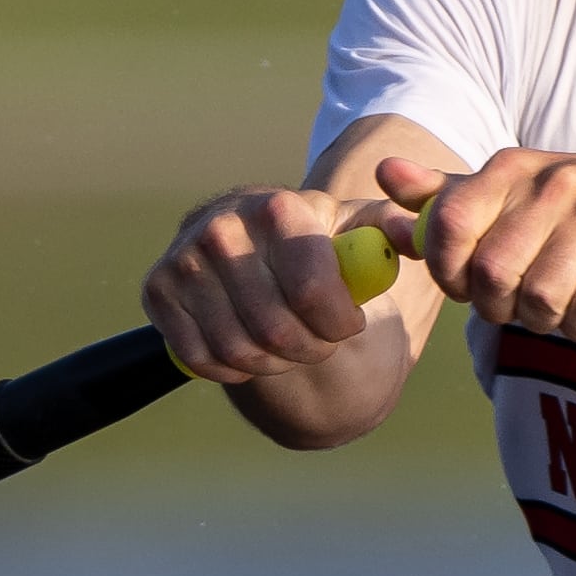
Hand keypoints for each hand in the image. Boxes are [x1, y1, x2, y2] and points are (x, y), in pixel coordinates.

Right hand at [146, 185, 393, 385]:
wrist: (246, 238)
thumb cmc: (313, 239)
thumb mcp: (356, 228)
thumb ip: (393, 229)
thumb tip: (418, 233)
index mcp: (278, 207)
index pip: (314, 294)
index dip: (338, 325)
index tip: (347, 324)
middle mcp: (223, 226)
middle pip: (277, 331)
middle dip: (310, 349)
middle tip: (318, 340)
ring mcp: (184, 258)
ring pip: (239, 350)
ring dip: (272, 362)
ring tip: (286, 343)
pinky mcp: (156, 289)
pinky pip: (202, 358)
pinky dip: (232, 368)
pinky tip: (247, 346)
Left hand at [385, 148, 575, 343]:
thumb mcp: (511, 189)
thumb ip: (445, 193)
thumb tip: (384, 174)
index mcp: (511, 169)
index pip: (448, 223)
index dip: (448, 271)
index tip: (467, 287)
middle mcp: (553, 183)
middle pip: (493, 274)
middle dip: (498, 308)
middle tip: (516, 308)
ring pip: (542, 298)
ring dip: (544, 322)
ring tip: (556, 311)